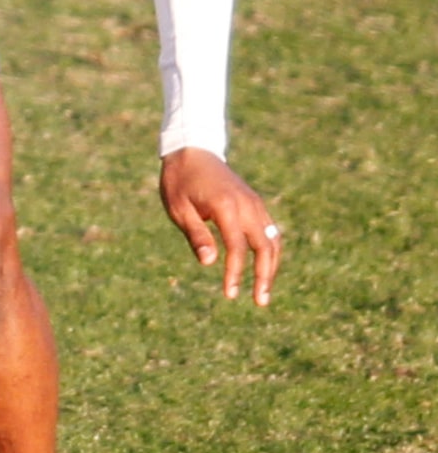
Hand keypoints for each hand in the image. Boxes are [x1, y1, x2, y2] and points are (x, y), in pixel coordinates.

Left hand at [159, 148, 280, 305]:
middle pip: (264, 247)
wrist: (192, 150)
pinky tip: (264, 268)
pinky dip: (270, 251)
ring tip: (264, 292)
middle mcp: (247, 205)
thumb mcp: (179, 209)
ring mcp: (255, 203)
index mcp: (226, 207)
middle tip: (260, 302)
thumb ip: (196, 235)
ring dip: (271, 266)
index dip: (235, 274)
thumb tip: (209, 264)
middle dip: (264, 276)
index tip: (230, 295)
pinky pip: (270, 231)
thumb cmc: (179, 181)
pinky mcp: (255, 203)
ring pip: (272, 240)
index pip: (237, 248)